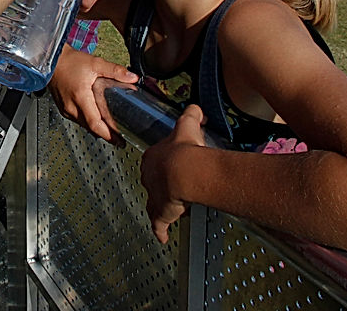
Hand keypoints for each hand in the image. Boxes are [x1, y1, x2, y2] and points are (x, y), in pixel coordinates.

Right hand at [48, 47, 136, 142]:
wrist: (52, 61)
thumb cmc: (70, 62)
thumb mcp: (95, 63)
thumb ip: (115, 71)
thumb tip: (132, 77)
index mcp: (80, 97)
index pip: (95, 123)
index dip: (108, 134)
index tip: (120, 141)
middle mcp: (72, 107)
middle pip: (91, 128)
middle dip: (106, 135)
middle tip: (120, 139)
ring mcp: (66, 110)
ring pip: (84, 126)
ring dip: (97, 129)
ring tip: (111, 131)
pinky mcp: (63, 109)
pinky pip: (78, 121)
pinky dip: (88, 123)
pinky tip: (96, 120)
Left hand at [140, 104, 205, 243]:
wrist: (185, 170)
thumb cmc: (185, 148)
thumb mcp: (187, 125)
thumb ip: (191, 114)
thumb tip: (196, 108)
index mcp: (153, 156)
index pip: (155, 160)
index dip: (165, 164)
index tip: (173, 167)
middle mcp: (149, 176)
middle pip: (153, 181)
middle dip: (163, 185)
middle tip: (176, 188)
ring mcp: (154, 195)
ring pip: (155, 202)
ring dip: (163, 205)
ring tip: (173, 208)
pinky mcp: (160, 213)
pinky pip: (158, 224)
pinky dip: (160, 230)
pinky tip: (162, 237)